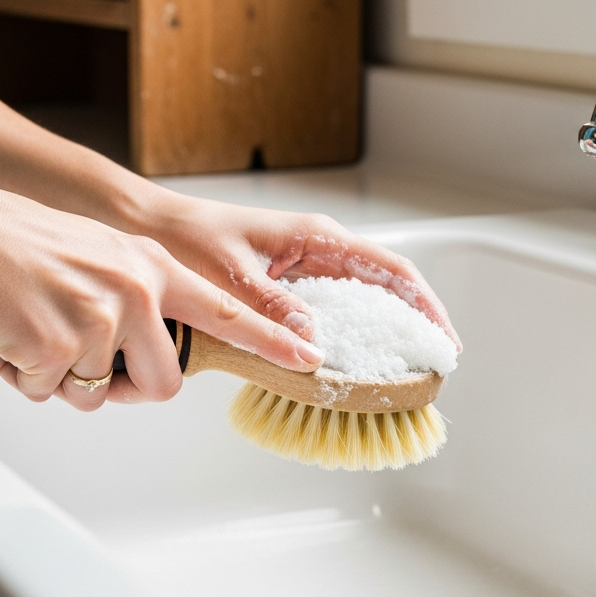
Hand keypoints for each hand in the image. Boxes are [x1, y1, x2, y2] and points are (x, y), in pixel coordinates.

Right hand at [0, 179, 324, 411]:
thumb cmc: (21, 244)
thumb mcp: (101, 253)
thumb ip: (137, 293)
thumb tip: (145, 347)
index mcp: (151, 267)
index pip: (226, 311)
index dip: (269, 340)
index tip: (308, 356)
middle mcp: (136, 291)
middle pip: (162, 384)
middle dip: (125, 391)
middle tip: (87, 369)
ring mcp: (101, 318)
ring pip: (98, 395)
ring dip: (62, 381)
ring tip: (36, 334)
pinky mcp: (60, 345)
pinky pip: (50, 393)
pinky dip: (24, 377)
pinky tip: (11, 336)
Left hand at [135, 193, 460, 350]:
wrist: (152, 228)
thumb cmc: (187, 239)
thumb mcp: (231, 277)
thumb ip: (272, 308)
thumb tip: (313, 343)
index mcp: (316, 237)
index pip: (389, 269)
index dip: (424, 304)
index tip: (443, 338)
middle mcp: (319, 249)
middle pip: (386, 286)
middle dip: (414, 321)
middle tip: (435, 364)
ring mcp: (306, 266)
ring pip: (362, 299)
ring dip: (385, 330)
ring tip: (407, 368)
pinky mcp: (289, 285)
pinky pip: (333, 309)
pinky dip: (351, 334)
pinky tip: (354, 362)